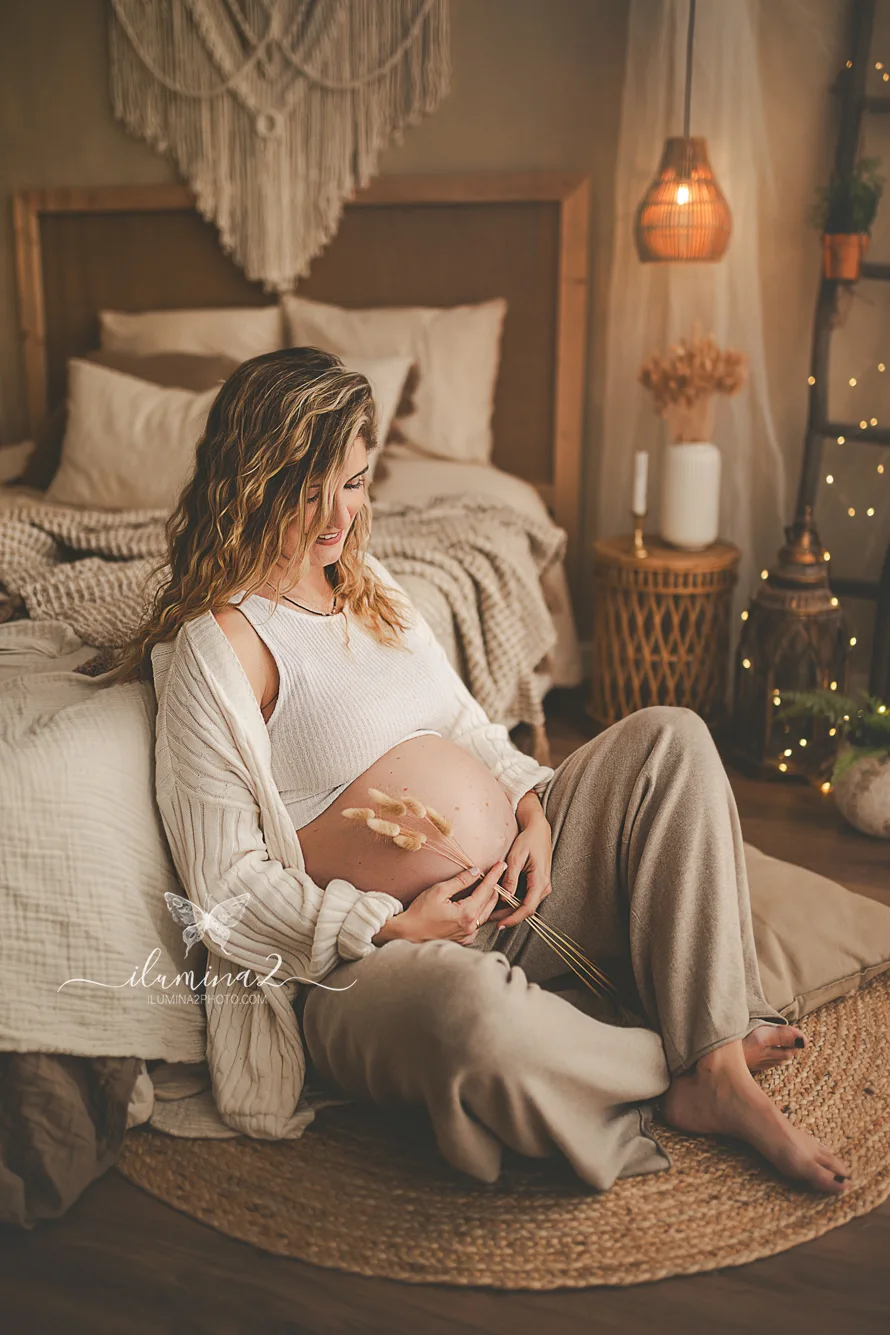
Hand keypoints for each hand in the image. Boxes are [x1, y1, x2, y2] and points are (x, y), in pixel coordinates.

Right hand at [374, 862, 506, 946]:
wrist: (407, 934)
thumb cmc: (419, 913)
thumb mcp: (439, 891)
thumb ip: (460, 881)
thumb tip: (475, 872)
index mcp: (467, 913)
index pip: (486, 890)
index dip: (494, 875)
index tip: (500, 865)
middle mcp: (471, 926)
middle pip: (491, 902)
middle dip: (495, 886)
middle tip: (497, 873)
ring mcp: (468, 935)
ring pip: (486, 913)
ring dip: (488, 899)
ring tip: (488, 886)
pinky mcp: (464, 939)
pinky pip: (478, 923)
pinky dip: (480, 912)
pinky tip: (476, 904)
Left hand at [490, 794, 552, 930]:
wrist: (538, 829)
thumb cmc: (528, 840)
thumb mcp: (516, 856)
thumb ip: (511, 877)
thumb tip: (505, 897)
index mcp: (540, 881)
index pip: (527, 908)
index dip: (513, 918)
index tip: (499, 924)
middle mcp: (544, 887)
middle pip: (525, 909)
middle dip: (508, 916)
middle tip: (488, 919)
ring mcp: (542, 886)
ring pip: (525, 905)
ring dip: (509, 910)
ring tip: (490, 911)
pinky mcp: (537, 884)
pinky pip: (525, 897)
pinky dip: (513, 901)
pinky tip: (499, 900)